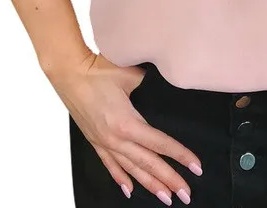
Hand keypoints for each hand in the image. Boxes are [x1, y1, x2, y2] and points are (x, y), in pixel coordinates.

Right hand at [45, 50, 202, 202]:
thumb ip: (151, 84)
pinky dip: (120, 178)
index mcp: (127, 123)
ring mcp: (104, 142)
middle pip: (149, 163)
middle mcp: (116, 138)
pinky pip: (110, 165)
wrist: (70, 73)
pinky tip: (129, 190)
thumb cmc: (99, 70)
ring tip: (166, 197)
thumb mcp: (131, 75)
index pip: (161, 144)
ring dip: (150, 184)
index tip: (196, 167)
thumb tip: (168, 82)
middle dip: (170, 180)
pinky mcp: (95, 141)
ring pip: (131, 169)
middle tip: (186, 194)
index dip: (181, 156)